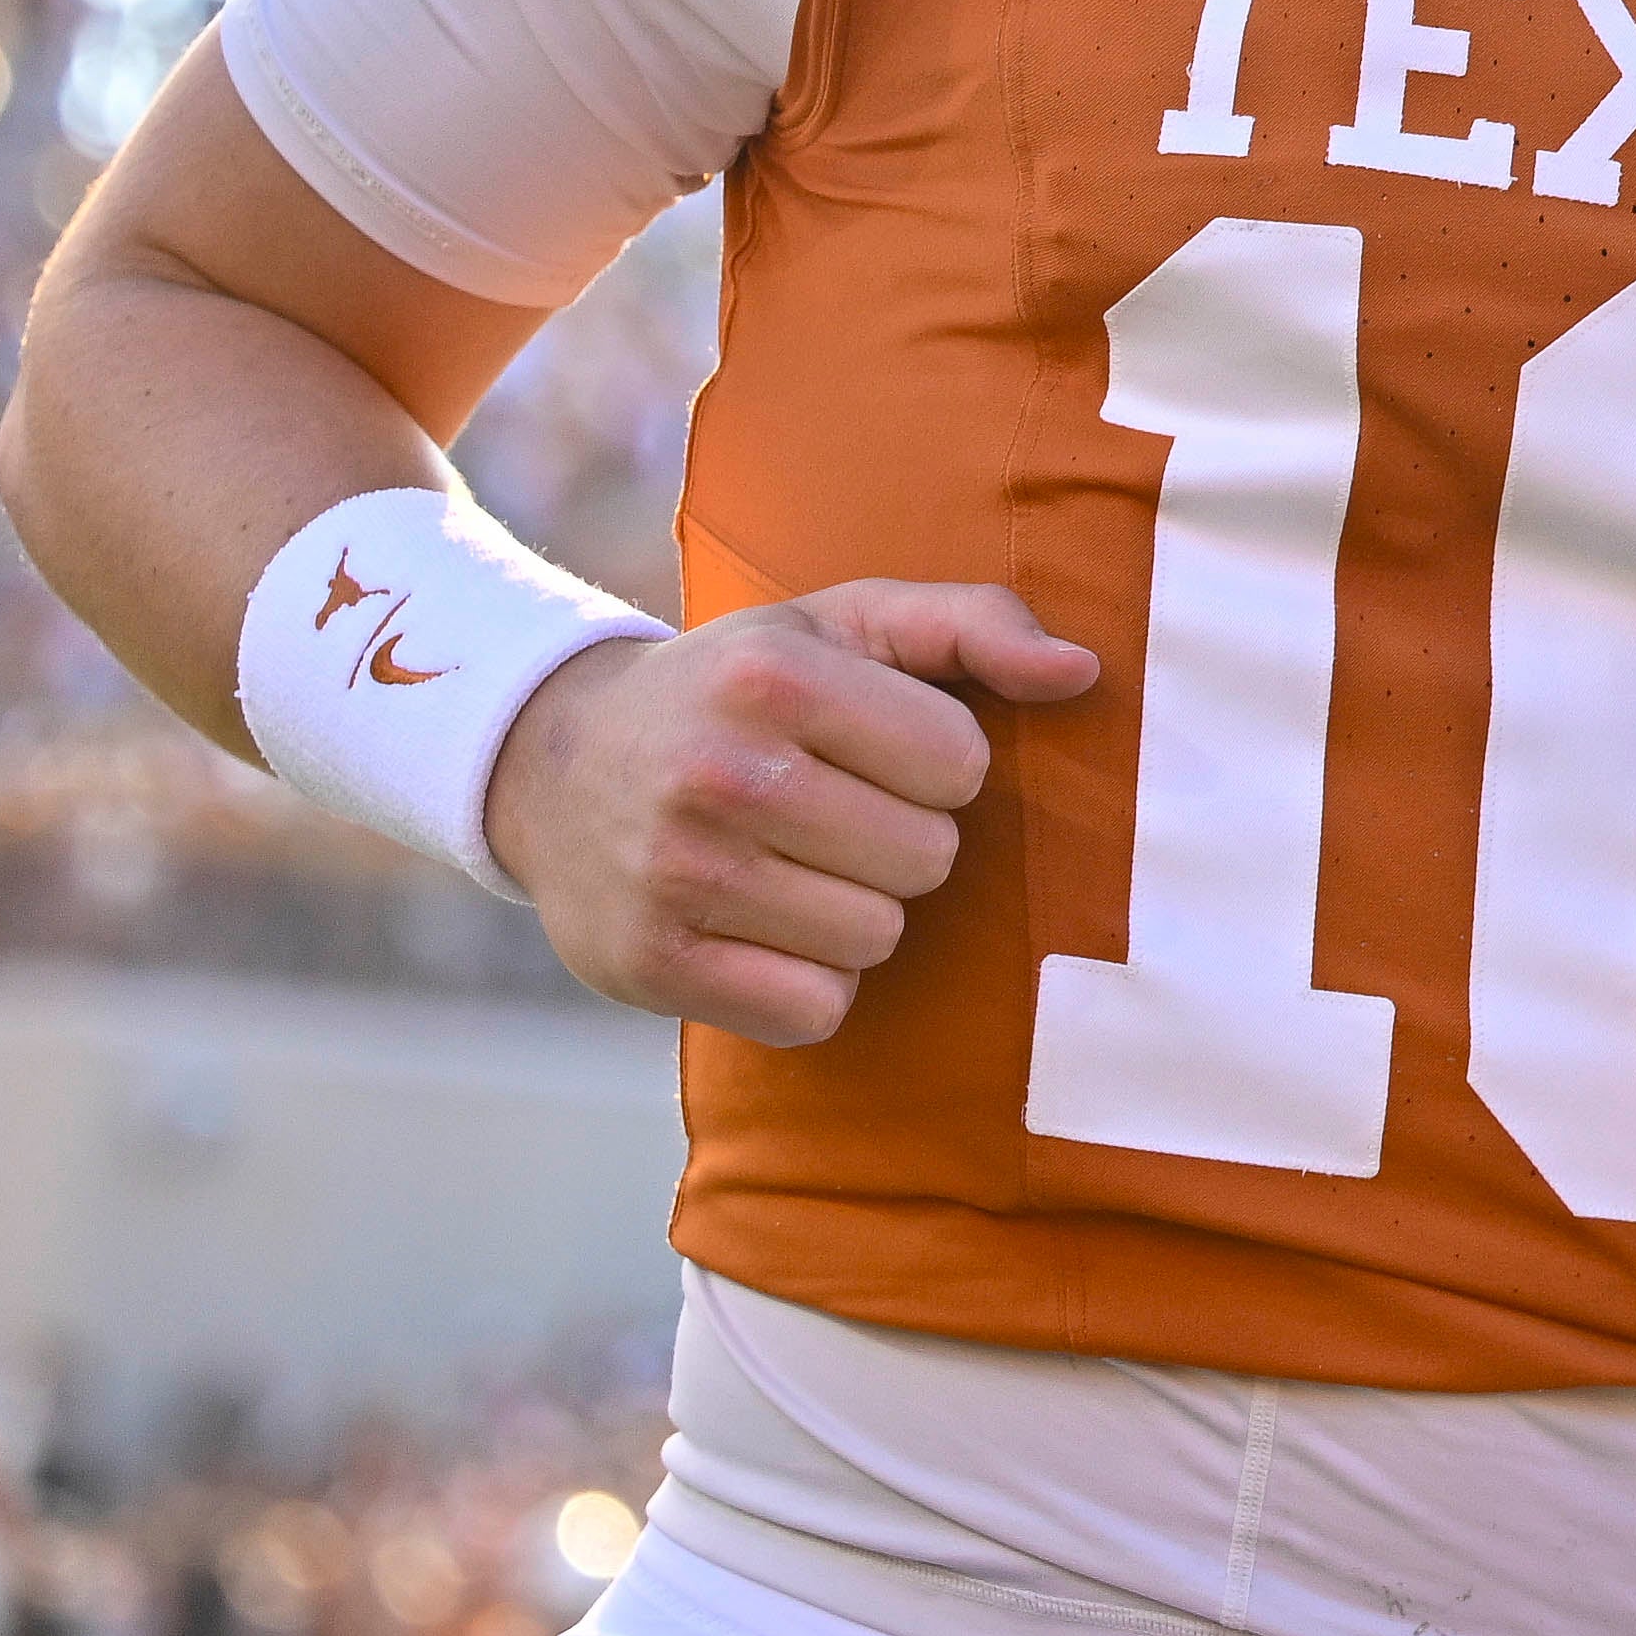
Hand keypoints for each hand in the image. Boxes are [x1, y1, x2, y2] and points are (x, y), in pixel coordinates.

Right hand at [490, 581, 1091, 1047]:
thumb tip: (1082, 671)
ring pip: (876, 940)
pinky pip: (813, 1011)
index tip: (871, 753)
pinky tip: (761, 931)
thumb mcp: (843, 624)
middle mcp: (722, 774)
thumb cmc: (738, 690)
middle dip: (898, 843)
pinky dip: (806, 984)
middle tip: (828, 815)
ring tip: (790, 868)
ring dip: (855, 915)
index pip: (960, 765)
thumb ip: (972, 625)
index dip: (935, 766)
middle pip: (927, 861)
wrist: (553, 764)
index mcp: (777, 678)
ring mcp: (680, 876)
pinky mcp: (654, 965)